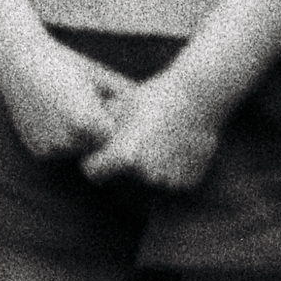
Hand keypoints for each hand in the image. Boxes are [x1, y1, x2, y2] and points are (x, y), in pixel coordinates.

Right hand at [0, 35, 130, 164]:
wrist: (18, 60)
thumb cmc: (63, 62)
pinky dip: (60, 140)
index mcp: (87, 122)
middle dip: (96, 133)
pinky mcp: (38, 152)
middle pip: (97, 147)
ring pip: (77, 151)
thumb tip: (148, 103)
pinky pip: (59, 152)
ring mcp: (51, 149)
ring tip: (71, 110)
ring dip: (79, 139)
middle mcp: (69, 141)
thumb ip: (123, 93)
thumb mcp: (97, 75)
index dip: (112, 120)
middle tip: (88, 108)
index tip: (109, 106)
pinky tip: (54, 116)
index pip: (114, 136)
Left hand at [81, 66, 225, 194]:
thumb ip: (100, 125)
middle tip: (137, 143)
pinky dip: (172, 172)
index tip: (98, 154)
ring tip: (159, 144)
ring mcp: (169, 182)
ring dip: (149, 172)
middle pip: (122, 180)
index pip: (93, 172)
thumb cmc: (157, 96)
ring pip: (148, 184)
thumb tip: (80, 132)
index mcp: (125, 156)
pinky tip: (176, 149)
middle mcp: (145, 175)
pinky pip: (171, 183)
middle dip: (124, 168)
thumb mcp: (122, 105)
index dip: (93, 162)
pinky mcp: (188, 184)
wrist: (199, 96)